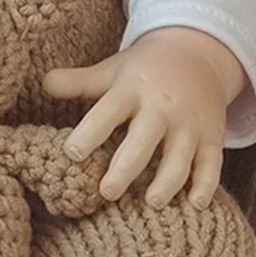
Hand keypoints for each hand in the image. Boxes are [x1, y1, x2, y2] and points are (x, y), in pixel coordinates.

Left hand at [42, 27, 246, 209]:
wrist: (198, 52)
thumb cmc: (143, 70)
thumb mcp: (112, 71)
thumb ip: (79, 82)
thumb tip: (43, 83)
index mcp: (132, 90)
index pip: (108, 111)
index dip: (90, 131)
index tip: (71, 152)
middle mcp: (161, 107)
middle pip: (144, 138)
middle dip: (126, 166)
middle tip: (107, 192)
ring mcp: (189, 123)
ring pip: (180, 155)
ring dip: (168, 180)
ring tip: (152, 203)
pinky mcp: (211, 137)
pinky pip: (212, 162)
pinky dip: (207, 183)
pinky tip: (196, 205)